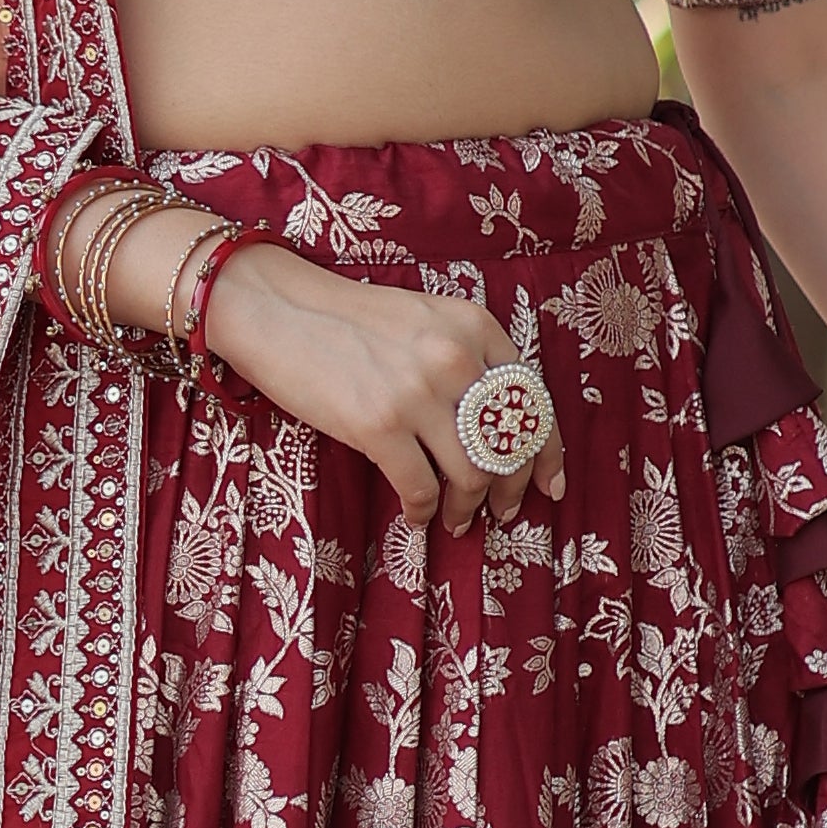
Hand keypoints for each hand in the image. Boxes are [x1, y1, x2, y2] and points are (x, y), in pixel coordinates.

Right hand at [199, 239, 566, 534]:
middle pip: (509, 445)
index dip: (546, 452)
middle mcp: (455, 358)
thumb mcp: (425, 320)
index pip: (533, 400)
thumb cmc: (348, 320)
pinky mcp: (378, 425)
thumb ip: (466, 359)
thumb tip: (496, 430)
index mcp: (474, 327)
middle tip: (500, 512)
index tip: (548, 485)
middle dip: (510, 489)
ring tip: (453, 518)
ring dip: (466, 507)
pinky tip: (417, 515)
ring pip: (472, 475)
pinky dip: (424, 511)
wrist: (278, 309)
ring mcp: (418, 393)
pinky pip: (421, 488)